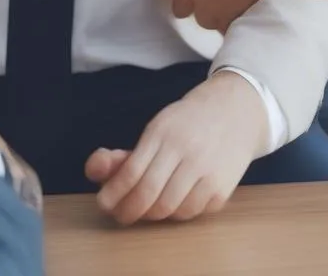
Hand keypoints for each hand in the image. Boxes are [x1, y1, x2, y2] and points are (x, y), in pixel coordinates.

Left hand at [86, 71, 267, 223]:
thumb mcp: (156, 128)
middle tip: (120, 215)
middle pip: (150, 194)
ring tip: (146, 208)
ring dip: (154, 214)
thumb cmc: (187, 122)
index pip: (132, 171)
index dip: (114, 193)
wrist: (235, 111)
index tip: (103, 202)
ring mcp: (206, 170)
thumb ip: (124, 154)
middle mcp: (185, 150)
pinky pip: (193, 212)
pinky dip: (178, 213)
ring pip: (171, 209)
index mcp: (162, 132)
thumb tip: (92, 171)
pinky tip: (173, 204)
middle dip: (129, 211)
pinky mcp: (222, 187)